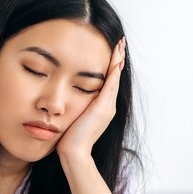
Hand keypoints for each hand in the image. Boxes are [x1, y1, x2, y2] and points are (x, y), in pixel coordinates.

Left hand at [56, 37, 125, 158]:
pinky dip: (114, 73)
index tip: (114, 51)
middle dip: (118, 58)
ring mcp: (107, 106)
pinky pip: (110, 86)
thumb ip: (79, 107)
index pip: (109, 81)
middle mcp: (108, 105)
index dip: (112, 66)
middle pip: (115, 77)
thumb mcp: (76, 117)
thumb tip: (71, 99)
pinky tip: (116, 61)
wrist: (75, 151)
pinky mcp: (102, 107)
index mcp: (103, 107)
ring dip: (118, 60)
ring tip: (120, 45)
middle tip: (121, 42)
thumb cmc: (71, 137)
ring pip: (114, 78)